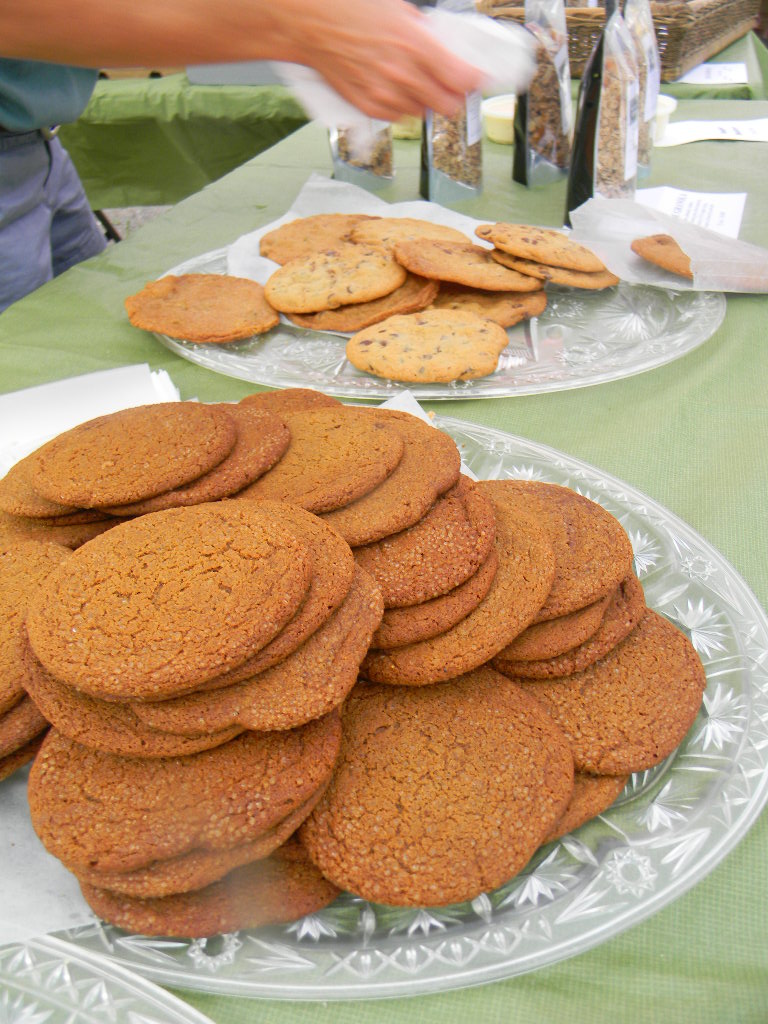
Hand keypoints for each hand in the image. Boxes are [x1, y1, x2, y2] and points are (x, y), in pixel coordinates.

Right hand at [269, 0, 485, 120]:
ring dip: (425, 101)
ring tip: (416, 83)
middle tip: (451, 86)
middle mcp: (402, 73)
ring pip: (423, 112)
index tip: (477, 80)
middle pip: (448, 105)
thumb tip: (447, 52)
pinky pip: (398, 117)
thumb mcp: (400, 11)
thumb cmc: (350, 9)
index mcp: (416, 44)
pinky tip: (396, 90)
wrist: (311, 23)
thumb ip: (427, 37)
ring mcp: (384, 93)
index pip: (462, 79)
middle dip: (453, 96)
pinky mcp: (368, 106)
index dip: (474, 82)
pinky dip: (402, 107)